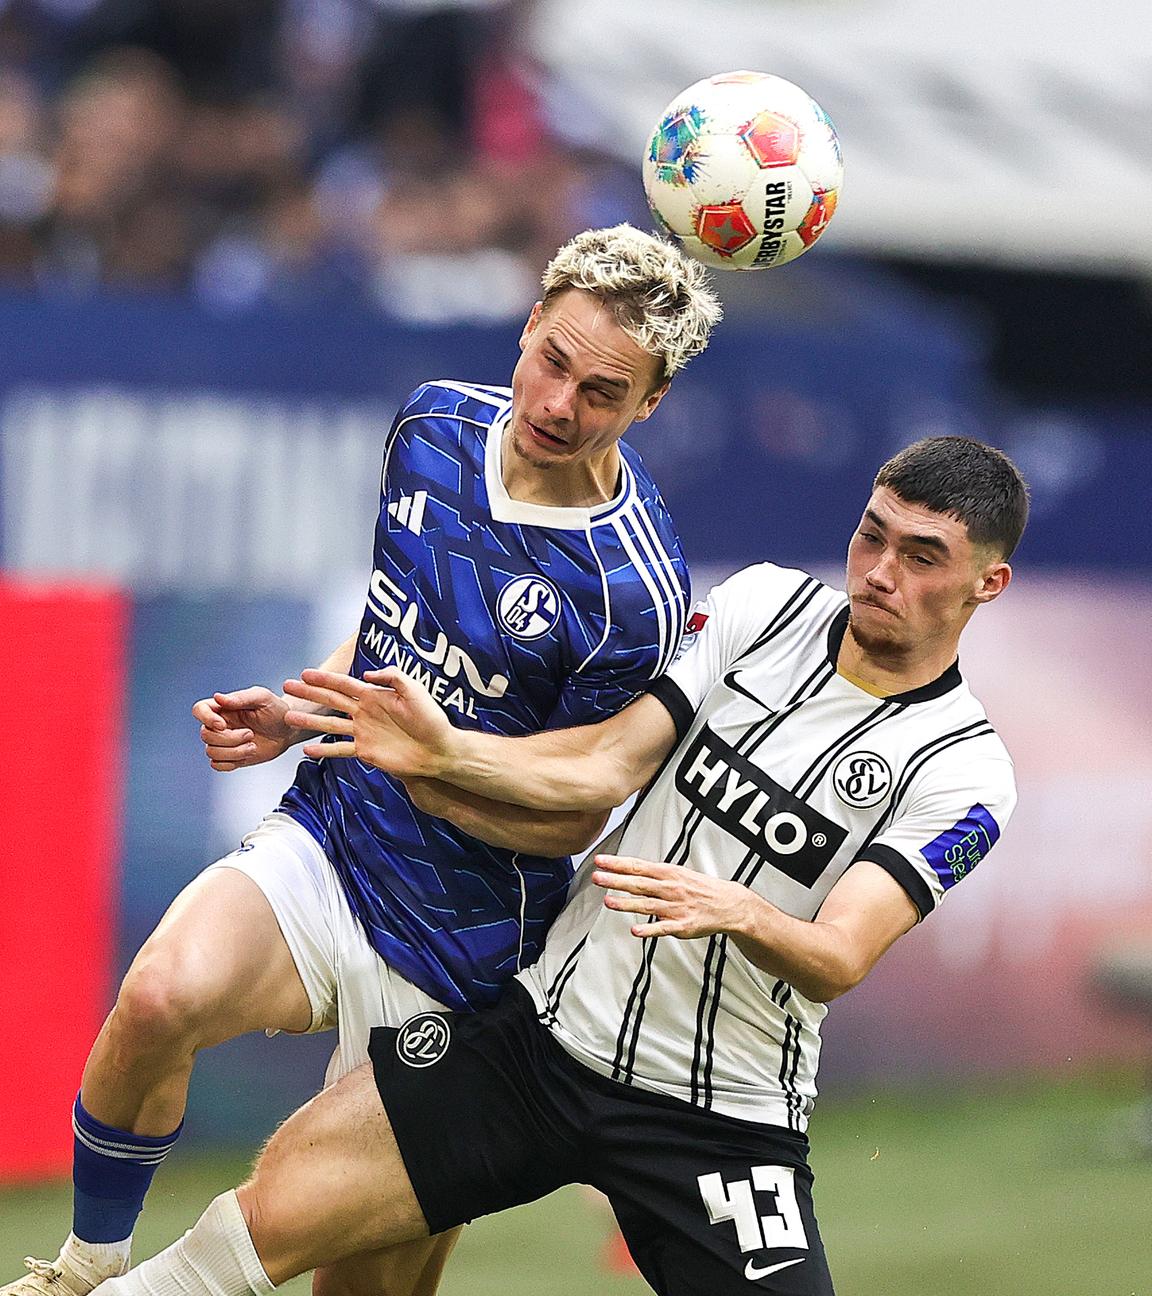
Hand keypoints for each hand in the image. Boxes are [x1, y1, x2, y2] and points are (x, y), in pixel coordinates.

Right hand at [192, 687, 296, 771]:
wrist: (288, 730)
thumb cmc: (276, 710)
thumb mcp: (262, 698)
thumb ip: (241, 697)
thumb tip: (218, 697)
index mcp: (224, 708)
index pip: (199, 710)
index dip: (206, 718)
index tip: (223, 724)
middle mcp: (220, 724)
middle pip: (205, 735)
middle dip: (229, 738)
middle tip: (250, 734)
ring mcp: (224, 742)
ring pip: (211, 752)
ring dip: (234, 752)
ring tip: (252, 745)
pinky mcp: (231, 757)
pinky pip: (218, 765)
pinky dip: (232, 763)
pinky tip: (247, 754)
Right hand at [282, 666, 453, 775]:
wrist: (438, 749)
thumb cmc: (431, 718)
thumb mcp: (414, 690)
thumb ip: (392, 677)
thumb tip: (367, 674)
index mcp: (374, 695)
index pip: (343, 684)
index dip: (324, 678)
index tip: (304, 673)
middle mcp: (365, 712)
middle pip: (331, 700)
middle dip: (309, 694)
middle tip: (287, 687)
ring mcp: (363, 732)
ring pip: (330, 724)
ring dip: (309, 721)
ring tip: (289, 717)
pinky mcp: (365, 751)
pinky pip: (340, 749)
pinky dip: (323, 750)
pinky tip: (306, 751)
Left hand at [592, 855, 755, 939]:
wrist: (728, 904)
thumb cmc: (699, 888)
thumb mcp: (677, 874)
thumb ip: (652, 875)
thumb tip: (628, 871)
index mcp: (667, 873)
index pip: (637, 866)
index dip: (617, 864)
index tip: (599, 861)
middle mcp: (670, 888)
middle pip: (638, 883)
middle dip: (616, 880)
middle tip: (596, 877)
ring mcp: (676, 907)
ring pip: (647, 905)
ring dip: (627, 903)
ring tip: (608, 902)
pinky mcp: (682, 925)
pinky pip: (663, 928)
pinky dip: (649, 929)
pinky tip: (635, 931)